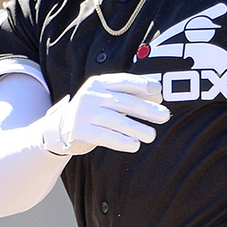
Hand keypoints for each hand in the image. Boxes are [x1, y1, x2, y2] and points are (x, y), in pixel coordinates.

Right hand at [42, 73, 169, 154]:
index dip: (142, 84)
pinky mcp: (79, 130)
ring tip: (152, 135)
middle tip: (164, 116)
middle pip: (123, 102)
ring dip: (136, 128)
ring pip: (115, 120)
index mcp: (100, 83)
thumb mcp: (108, 97)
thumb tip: (158, 97)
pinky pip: (103, 136)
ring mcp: (84, 112)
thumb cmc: (95, 110)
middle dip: (146, 109)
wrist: (61, 126)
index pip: (123, 81)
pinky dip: (120, 141)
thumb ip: (131, 96)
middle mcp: (91, 95)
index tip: (159, 91)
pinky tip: (134, 145)